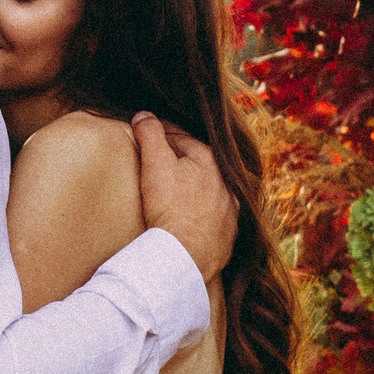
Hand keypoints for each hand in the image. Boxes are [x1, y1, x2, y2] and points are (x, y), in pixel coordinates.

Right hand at [132, 112, 238, 282]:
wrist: (185, 258)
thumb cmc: (170, 209)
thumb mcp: (155, 165)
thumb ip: (150, 135)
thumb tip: (143, 115)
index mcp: (210, 158)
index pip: (179, 137)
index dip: (158, 133)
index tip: (145, 134)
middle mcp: (226, 182)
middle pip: (196, 162)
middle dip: (177, 159)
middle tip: (156, 161)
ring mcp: (230, 210)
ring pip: (207, 189)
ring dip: (192, 186)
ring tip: (173, 189)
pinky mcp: (227, 235)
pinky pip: (212, 216)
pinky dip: (200, 212)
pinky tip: (189, 216)